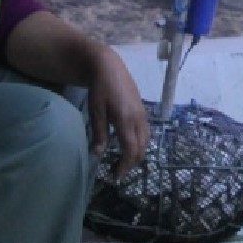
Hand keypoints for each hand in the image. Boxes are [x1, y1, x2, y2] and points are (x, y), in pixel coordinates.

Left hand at [88, 54, 150, 177]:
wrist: (109, 66)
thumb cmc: (100, 88)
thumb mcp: (96, 111)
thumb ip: (99, 133)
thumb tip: (98, 154)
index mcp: (126, 119)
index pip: (131, 150)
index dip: (125, 166)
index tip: (116, 176)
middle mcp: (138, 118)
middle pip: (141, 148)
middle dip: (132, 163)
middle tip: (118, 171)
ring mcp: (143, 114)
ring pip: (146, 140)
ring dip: (137, 153)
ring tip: (124, 160)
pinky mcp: (142, 110)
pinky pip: (146, 132)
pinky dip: (140, 143)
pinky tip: (129, 144)